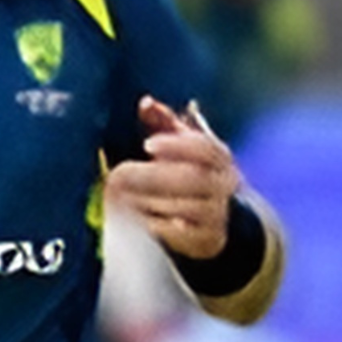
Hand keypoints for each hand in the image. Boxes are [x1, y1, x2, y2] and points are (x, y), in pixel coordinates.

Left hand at [105, 95, 239, 259]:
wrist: (213, 216)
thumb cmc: (185, 169)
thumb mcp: (178, 143)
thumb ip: (162, 121)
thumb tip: (146, 102)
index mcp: (218, 155)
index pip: (205, 147)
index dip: (177, 145)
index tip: (147, 145)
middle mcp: (223, 183)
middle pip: (194, 179)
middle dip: (153, 176)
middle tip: (118, 175)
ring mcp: (218, 212)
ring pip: (188, 208)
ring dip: (150, 201)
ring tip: (119, 196)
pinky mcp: (208, 238)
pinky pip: (184, 235)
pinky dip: (159, 226)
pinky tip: (136, 217)